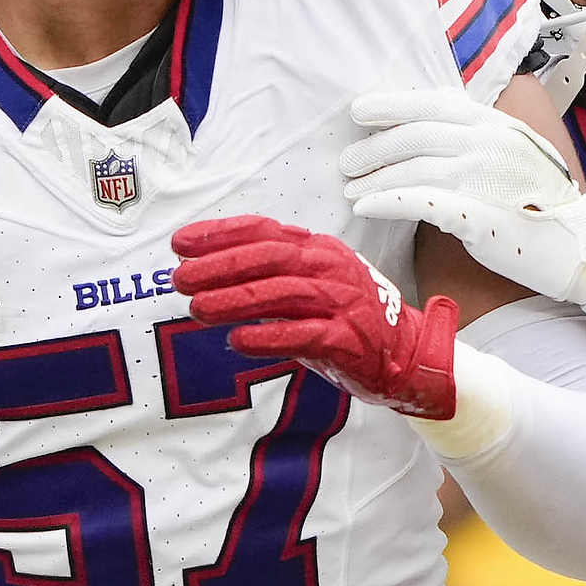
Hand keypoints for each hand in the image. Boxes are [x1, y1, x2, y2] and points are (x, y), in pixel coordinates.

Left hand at [172, 214, 458, 417]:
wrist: (405, 354)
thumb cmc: (346, 319)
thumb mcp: (310, 284)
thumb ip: (269, 275)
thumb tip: (207, 272)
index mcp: (318, 249)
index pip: (264, 231)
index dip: (220, 234)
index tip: (181, 243)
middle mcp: (330, 268)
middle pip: (268, 258)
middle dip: (219, 266)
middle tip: (180, 278)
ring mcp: (341, 303)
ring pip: (282, 293)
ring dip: (234, 300)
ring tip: (196, 308)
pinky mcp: (348, 340)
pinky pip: (304, 335)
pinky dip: (268, 337)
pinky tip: (238, 341)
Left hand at [339, 90, 585, 299]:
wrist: (580, 246)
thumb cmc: (544, 205)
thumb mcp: (516, 153)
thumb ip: (480, 139)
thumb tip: (433, 132)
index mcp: (495, 124)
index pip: (433, 103)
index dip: (393, 105)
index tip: (361, 111)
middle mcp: (486, 143)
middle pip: (414, 136)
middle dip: (374, 147)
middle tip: (348, 161)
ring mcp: (481, 177)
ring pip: (411, 169)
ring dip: (374, 178)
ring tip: (351, 188)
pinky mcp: (474, 214)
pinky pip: (418, 201)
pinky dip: (387, 201)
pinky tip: (366, 206)